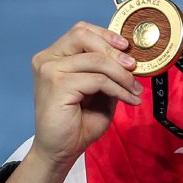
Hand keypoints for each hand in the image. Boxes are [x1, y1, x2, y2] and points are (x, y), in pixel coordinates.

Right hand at [0, 22, 142, 182]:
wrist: (60, 151)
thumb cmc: (77, 123)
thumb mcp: (98, 91)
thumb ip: (107, 71)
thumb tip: (130, 57)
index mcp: (53, 56)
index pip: (80, 31)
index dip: (106, 35)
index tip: (127, 48)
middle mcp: (47, 59)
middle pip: (84, 36)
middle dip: (114, 51)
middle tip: (134, 67)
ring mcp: (49, 70)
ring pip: (96, 60)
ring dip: (122, 75)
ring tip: (135, 90)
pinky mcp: (57, 85)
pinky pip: (97, 80)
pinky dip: (117, 89)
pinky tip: (129, 100)